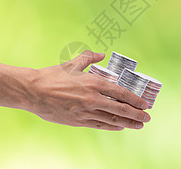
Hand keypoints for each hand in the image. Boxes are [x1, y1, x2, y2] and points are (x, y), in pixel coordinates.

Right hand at [24, 50, 150, 130]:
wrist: (33, 92)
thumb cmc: (52, 76)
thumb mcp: (72, 64)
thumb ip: (89, 58)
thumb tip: (101, 54)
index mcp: (93, 82)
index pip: (120, 93)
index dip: (135, 100)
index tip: (144, 104)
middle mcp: (92, 98)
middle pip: (120, 109)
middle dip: (136, 114)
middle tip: (147, 117)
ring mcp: (85, 112)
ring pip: (112, 119)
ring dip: (128, 123)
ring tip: (138, 125)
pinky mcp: (78, 121)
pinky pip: (99, 125)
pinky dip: (112, 126)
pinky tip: (120, 127)